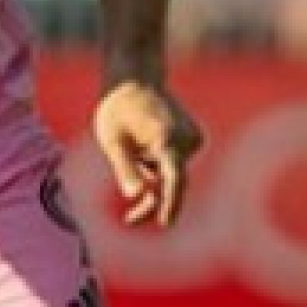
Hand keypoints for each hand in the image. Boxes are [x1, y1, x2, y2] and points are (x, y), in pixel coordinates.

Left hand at [93, 79, 202, 227]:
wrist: (135, 82)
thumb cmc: (118, 111)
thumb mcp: (113, 141)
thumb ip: (125, 168)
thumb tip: (137, 195)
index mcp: (166, 138)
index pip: (174, 178)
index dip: (171, 204)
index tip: (164, 223)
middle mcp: (186, 139)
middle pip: (173, 183)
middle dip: (154, 202)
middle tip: (129, 220)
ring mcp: (193, 139)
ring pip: (173, 176)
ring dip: (154, 180)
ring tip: (132, 151)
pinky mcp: (194, 140)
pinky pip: (176, 166)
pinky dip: (160, 168)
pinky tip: (145, 147)